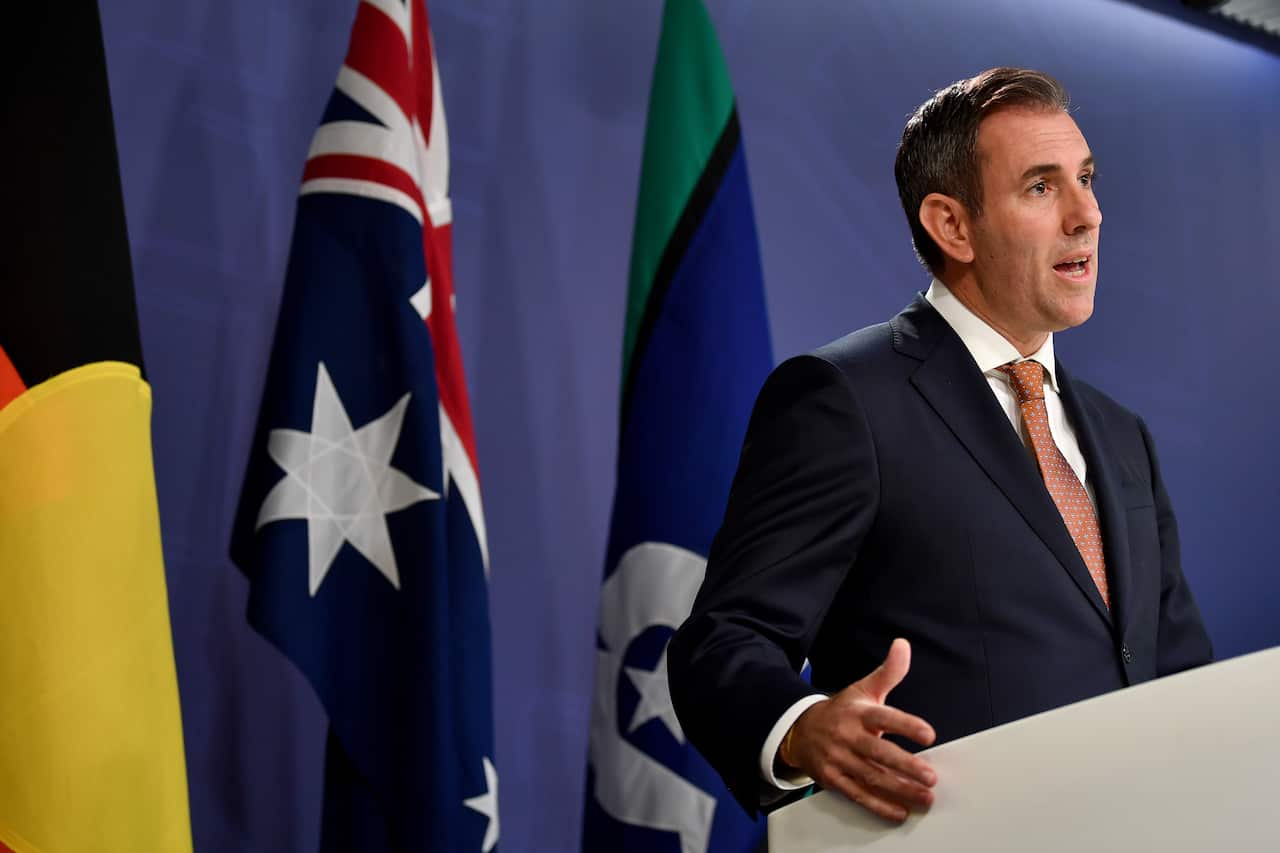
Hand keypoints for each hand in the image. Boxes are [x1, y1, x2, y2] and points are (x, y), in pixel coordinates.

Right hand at [781, 638, 936, 821]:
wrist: (799, 730)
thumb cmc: (841, 711)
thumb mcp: (862, 689)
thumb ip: (888, 672)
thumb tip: (903, 645)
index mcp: (858, 713)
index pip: (884, 717)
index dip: (906, 725)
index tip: (929, 734)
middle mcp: (848, 736)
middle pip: (878, 752)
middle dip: (906, 766)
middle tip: (931, 776)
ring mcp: (839, 759)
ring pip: (871, 776)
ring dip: (899, 789)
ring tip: (925, 796)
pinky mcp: (833, 779)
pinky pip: (858, 794)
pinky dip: (879, 805)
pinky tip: (900, 811)